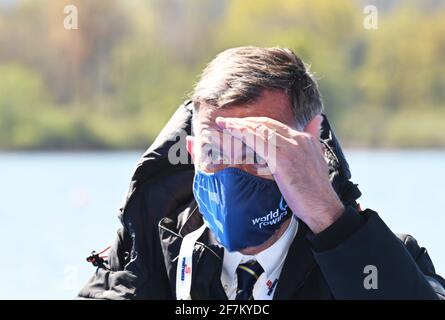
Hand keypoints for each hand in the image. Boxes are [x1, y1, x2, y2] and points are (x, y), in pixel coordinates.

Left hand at [215, 115, 344, 233]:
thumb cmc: (316, 190)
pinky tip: (232, 133)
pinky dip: (244, 134)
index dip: (254, 123)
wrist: (323, 207)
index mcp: (303, 139)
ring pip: (260, 130)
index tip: (239, 123)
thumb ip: (313, 138)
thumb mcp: (317, 158)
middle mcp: (297, 139)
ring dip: (239, 126)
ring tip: (223, 124)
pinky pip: (259, 143)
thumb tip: (317, 119)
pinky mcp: (282, 159)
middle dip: (244, 121)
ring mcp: (290, 148)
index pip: (274, 125)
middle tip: (225, 121)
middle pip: (265, 124)